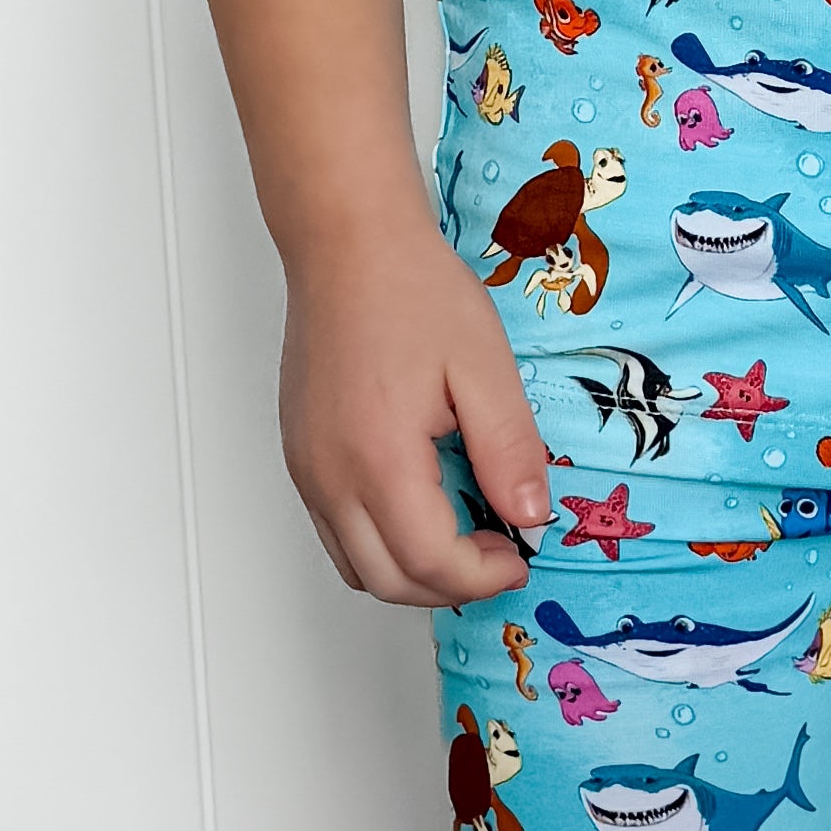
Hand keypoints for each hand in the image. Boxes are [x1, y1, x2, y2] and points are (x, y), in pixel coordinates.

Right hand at [279, 218, 561, 604]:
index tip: (521, 555)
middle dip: (450, 586)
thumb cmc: (412, 291)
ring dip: (412, 570)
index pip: (429, 563)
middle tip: (499, 553)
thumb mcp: (485, 368)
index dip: (483, 577)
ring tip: (464, 531)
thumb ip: (510, 450)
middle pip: (386, 582)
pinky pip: (336, 529)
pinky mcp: (300, 456)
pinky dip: (381, 540)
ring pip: (354, 565)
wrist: (347, 245)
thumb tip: (530, 517)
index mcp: (379, 458)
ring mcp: (307, 468)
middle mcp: (330, 475)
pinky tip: (423, 502)